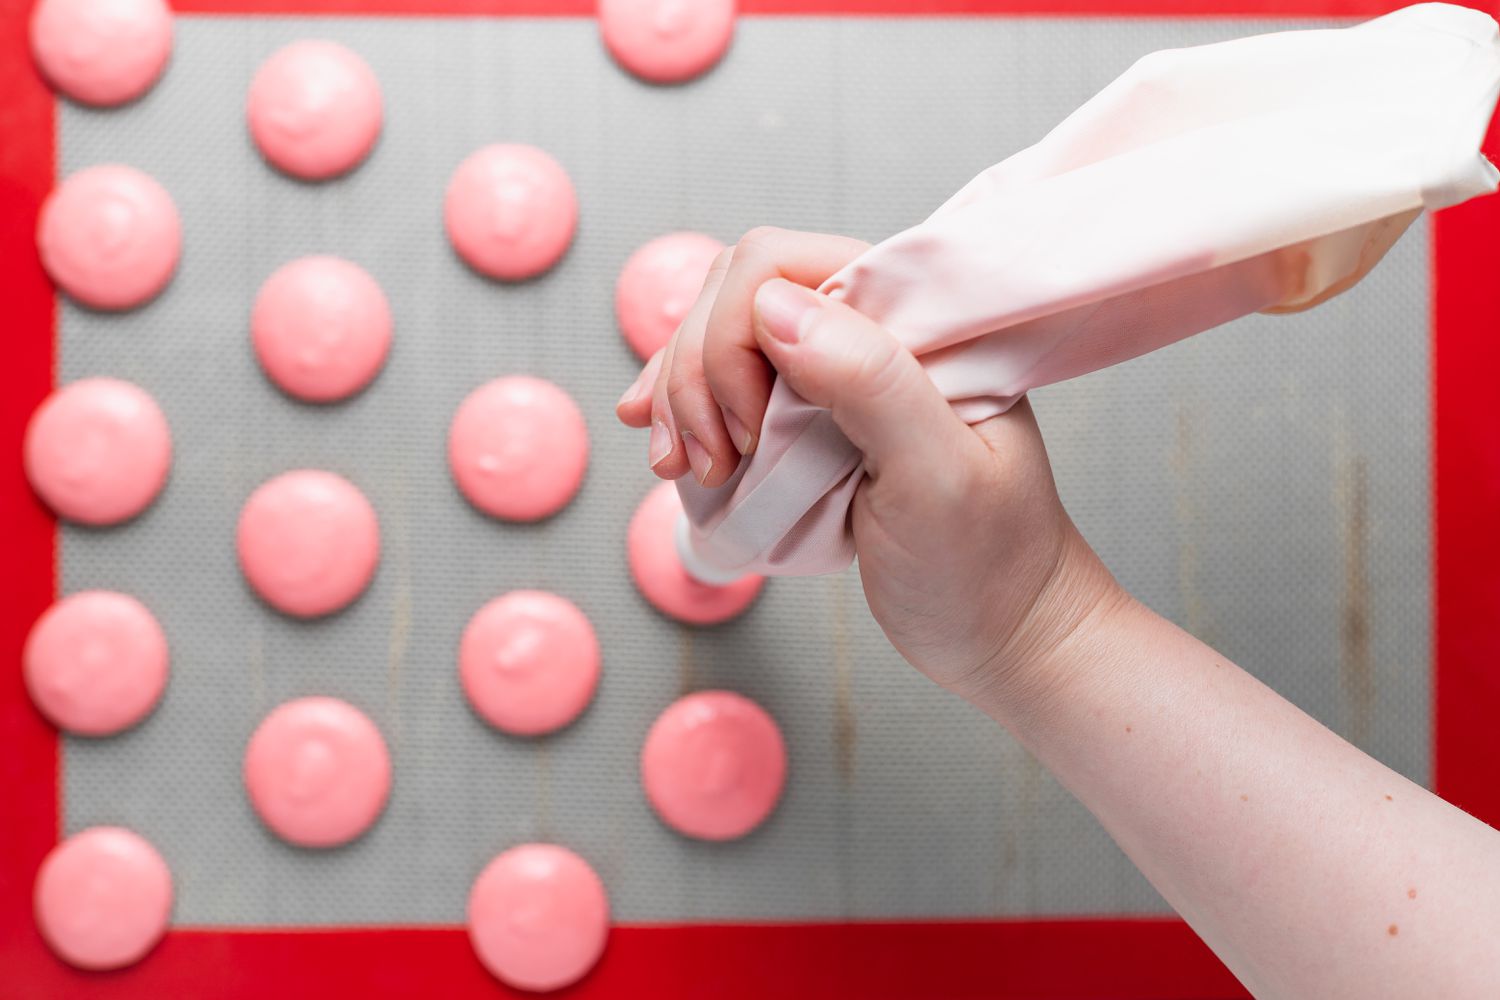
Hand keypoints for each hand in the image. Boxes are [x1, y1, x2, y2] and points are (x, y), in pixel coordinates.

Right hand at [616, 227, 1120, 700]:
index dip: (736, 336)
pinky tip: (667, 442)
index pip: (784, 264)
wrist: (1002, 634)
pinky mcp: (813, 422)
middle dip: (697, 370)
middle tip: (712, 463)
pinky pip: (728, 387)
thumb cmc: (988, 564)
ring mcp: (838, 376)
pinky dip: (687, 410)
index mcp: (914, 322)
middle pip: (737, 294)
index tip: (747, 434)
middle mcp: (871, 332)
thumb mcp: (937, 476)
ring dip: (682, 395)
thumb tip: (773, 305)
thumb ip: (869, 379)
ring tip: (685, 468)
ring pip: (720, 338)